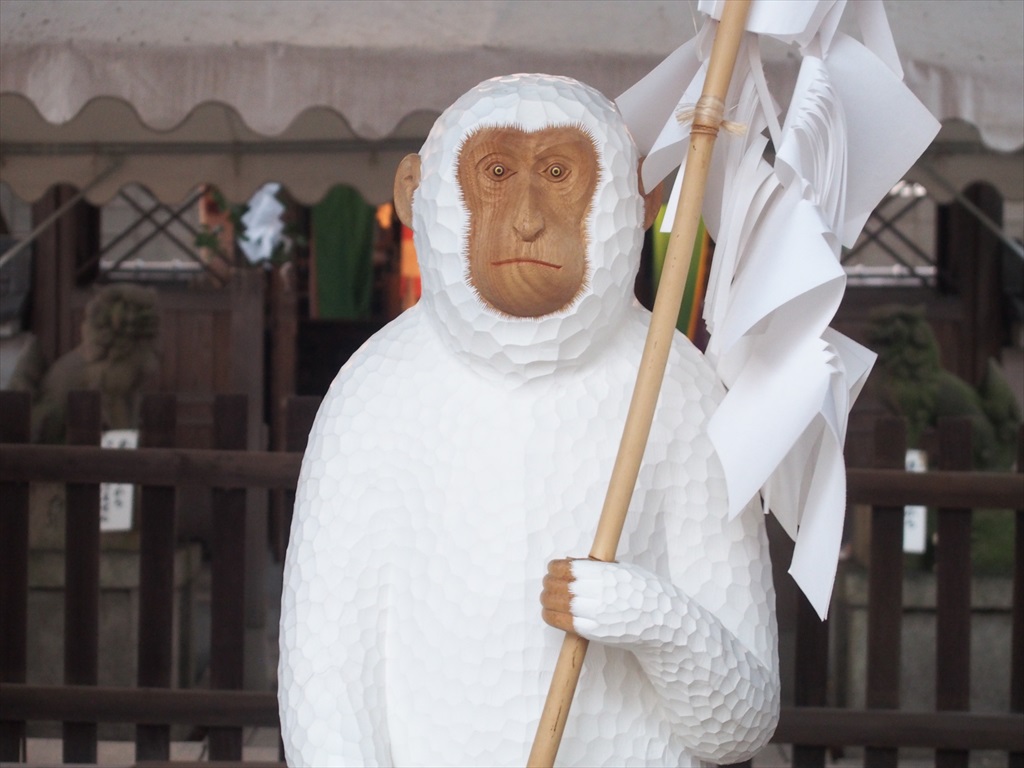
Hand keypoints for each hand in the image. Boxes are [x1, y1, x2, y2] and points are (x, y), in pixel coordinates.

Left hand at [540, 558, 674, 645]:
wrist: (663, 622)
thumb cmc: (645, 592)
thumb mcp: (625, 570)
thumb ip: (597, 566)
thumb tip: (569, 561)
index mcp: (606, 574)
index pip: (568, 568)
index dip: (555, 568)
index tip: (553, 568)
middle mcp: (599, 593)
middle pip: (559, 586)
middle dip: (549, 583)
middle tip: (547, 583)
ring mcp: (596, 614)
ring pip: (557, 604)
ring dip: (547, 600)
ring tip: (546, 598)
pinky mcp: (594, 632)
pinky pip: (563, 623)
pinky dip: (552, 616)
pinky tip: (550, 613)